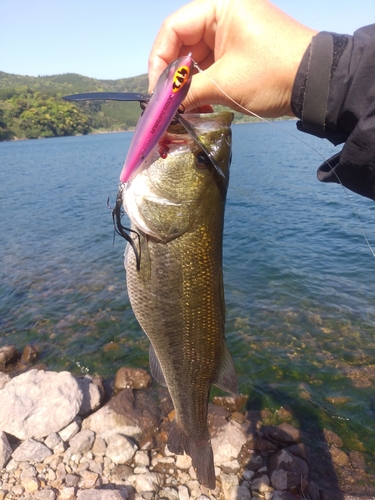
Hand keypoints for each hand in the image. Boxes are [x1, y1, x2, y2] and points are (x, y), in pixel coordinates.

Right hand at [148, 0, 316, 117]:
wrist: (317, 84)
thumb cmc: (273, 75)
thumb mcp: (224, 84)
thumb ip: (187, 92)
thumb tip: (162, 105)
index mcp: (220, 7)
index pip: (173, 28)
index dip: (159, 60)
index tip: (156, 90)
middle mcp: (224, 14)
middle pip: (182, 43)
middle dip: (174, 76)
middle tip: (167, 103)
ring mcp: (232, 32)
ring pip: (195, 57)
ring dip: (188, 85)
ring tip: (184, 110)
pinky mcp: (239, 50)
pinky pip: (211, 65)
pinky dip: (203, 86)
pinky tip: (200, 106)